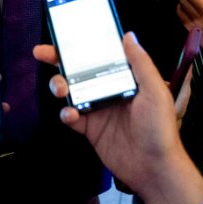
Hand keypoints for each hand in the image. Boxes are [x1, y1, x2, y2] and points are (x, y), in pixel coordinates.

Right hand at [33, 34, 202, 203]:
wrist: (153, 168)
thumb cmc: (160, 128)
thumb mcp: (155, 91)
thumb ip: (140, 63)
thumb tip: (128, 35)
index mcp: (125, 78)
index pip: (101, 55)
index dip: (83, 45)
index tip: (66, 35)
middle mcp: (109, 90)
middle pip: (79, 70)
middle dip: (59, 60)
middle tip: (42, 53)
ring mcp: (98, 109)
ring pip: (71, 90)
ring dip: (60, 85)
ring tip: (61, 88)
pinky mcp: (90, 129)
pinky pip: (71, 116)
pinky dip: (66, 113)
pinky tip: (71, 115)